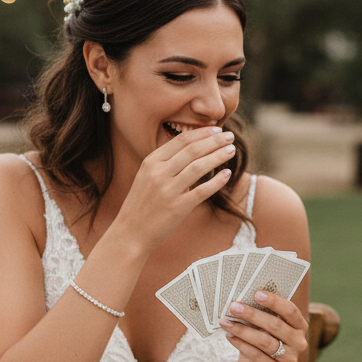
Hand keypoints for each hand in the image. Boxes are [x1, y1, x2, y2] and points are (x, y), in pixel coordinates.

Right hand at [114, 127, 236, 252]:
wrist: (130, 233)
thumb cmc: (142, 204)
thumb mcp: (146, 176)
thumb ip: (165, 162)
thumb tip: (192, 148)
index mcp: (151, 162)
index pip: (181, 141)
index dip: (202, 133)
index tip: (217, 129)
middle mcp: (159, 173)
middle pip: (193, 150)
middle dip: (214, 141)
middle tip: (230, 136)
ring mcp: (168, 190)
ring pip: (199, 167)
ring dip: (219, 156)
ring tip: (231, 150)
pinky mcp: (178, 207)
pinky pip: (202, 190)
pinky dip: (217, 181)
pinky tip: (227, 174)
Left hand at [220, 290, 308, 361]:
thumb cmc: (262, 341)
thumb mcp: (266, 327)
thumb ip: (263, 314)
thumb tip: (244, 298)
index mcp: (300, 326)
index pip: (290, 311)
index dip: (274, 301)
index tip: (257, 293)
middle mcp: (299, 343)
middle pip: (275, 325)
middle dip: (252, 314)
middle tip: (234, 306)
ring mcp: (289, 359)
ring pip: (264, 341)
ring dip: (242, 329)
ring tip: (225, 321)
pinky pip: (255, 355)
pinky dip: (240, 343)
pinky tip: (229, 336)